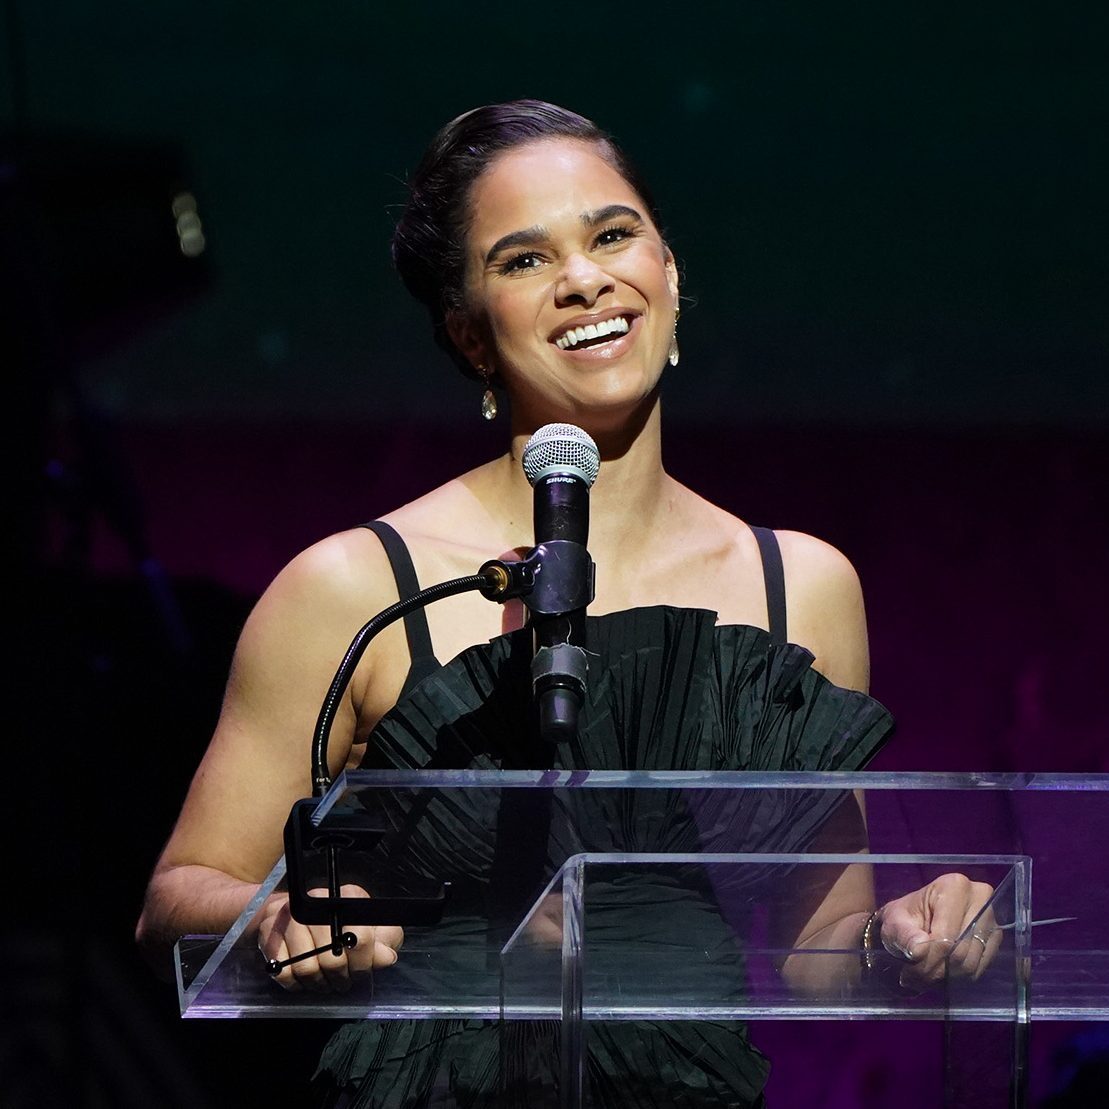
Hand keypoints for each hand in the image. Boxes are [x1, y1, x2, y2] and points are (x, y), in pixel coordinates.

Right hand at [257, 885, 403, 992]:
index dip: (363, 962)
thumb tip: (386, 958)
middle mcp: (316, 901)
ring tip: (326, 981)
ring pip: (306, 967)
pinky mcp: (269, 933)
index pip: (360, 936)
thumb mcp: (372, 929)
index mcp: (346, 897)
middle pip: (331, 956)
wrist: (298, 915)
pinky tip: (306, 978)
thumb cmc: (341, 924)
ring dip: (318, 983)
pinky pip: (283, 972)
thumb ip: (383, 942)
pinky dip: (296, 983)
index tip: (361, 971)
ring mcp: (290, 917)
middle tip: (343, 982)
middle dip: (340, 977)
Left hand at [876, 873, 998, 990]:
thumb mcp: (894, 921)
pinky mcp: (995, 938)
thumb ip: (904, 935)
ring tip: (925, 977)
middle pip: (961, 951)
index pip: (946, 936)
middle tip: (917, 978)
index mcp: (954, 886)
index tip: (911, 973)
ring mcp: (992, 919)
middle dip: (937, 971)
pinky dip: (959, 976)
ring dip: (947, 977)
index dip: (929, 959)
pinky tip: (942, 973)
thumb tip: (919, 951)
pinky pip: (981, 968)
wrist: (916, 919)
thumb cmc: (905, 916)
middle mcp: (980, 899)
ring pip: (972, 963)